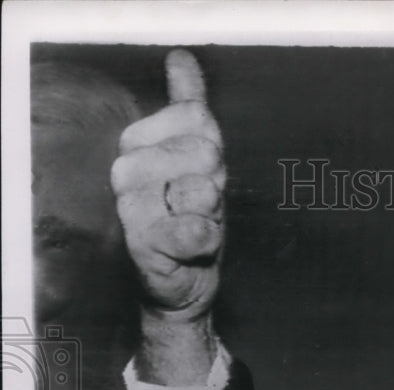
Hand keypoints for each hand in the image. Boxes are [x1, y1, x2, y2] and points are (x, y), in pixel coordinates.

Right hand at [112, 48, 224, 324]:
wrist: (183, 281)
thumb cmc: (190, 216)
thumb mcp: (197, 157)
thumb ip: (187, 106)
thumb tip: (181, 58)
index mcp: (142, 143)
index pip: (195, 115)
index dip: (214, 146)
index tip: (204, 172)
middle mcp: (129, 172)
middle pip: (203, 153)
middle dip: (217, 182)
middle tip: (203, 206)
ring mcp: (133, 210)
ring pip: (199, 190)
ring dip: (214, 213)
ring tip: (199, 224)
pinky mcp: (145, 248)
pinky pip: (192, 230)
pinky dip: (207, 239)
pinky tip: (199, 244)